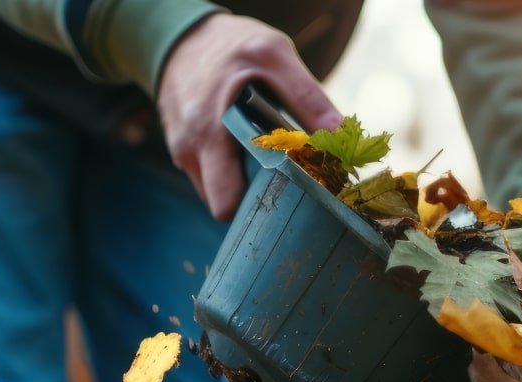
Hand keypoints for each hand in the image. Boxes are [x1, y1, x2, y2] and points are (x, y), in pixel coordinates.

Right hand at [157, 14, 343, 221]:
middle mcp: (190, 152)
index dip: (260, 206)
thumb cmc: (229, 45)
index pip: (226, 202)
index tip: (293, 193)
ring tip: (272, 162)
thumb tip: (339, 134)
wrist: (182, 36)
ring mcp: (184, 155)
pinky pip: (214, 177)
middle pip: (225, 207)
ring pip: (220, 194)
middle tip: (287, 182)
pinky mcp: (186, 154)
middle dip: (256, 201)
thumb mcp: (272, 54)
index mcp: (208, 135)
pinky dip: (235, 171)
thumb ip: (306, 95)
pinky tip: (252, 151)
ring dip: (246, 184)